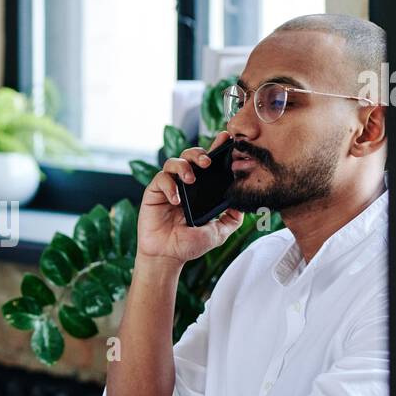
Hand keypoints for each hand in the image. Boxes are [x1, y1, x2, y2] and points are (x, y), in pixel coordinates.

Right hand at [137, 130, 244, 266]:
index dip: (217, 148)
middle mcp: (185, 184)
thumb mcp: (219, 232)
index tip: (226, 139)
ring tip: (191, 179)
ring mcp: (169, 187)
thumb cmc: (190, 245)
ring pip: (173, 161)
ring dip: (184, 166)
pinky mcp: (153, 193)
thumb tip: (241, 204)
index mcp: (201, 189)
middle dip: (199, 153)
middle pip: (190, 155)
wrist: (168, 256)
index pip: (209, 163)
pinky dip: (170, 186)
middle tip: (207, 163)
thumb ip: (232, 219)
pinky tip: (176, 200)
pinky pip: (160, 179)